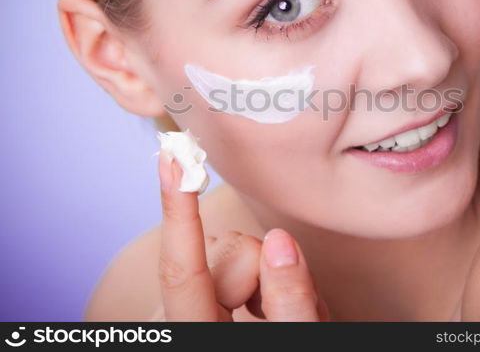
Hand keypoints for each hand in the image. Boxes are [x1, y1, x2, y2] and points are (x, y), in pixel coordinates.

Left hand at [156, 150, 329, 320]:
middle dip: (267, 270)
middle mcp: (179, 318)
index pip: (182, 268)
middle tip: (292, 306)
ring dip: (266, 276)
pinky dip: (256, 277)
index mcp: (192, 336)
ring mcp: (185, 307)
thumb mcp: (293, 344)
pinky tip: (263, 306)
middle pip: (228, 254)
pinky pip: (230, 263)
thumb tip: (281, 241)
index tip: (171, 160)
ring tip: (278, 312)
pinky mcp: (198, 298)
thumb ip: (290, 301)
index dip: (178, 208)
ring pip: (234, 253)